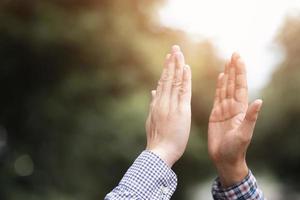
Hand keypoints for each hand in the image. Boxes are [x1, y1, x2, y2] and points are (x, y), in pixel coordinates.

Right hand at [145, 45, 191, 166]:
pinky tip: (186, 68)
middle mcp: (162, 101)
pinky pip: (183, 91)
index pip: (162, 83)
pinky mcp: (181, 111)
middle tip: (175, 48)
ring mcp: (171, 105)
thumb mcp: (151, 119)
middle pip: (167, 78)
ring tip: (179, 52)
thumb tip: (153, 91)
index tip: (169, 58)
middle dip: (171, 62)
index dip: (166, 69)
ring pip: (174, 81)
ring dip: (177, 66)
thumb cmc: (157, 139)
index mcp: (157, 104)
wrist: (159, 152)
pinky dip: (184, 79)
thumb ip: (153, 104)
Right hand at [208, 53, 262, 186]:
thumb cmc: (235, 149)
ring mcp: (224, 110)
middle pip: (234, 83)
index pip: (241, 86)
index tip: (238, 58)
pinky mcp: (216, 114)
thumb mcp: (244, 134)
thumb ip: (251, 117)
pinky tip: (220, 77)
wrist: (225, 158)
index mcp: (241, 110)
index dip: (240, 72)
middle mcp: (233, 107)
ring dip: (228, 74)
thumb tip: (259, 101)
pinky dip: (219, 86)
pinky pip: (218, 96)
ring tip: (228, 62)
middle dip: (235, 68)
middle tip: (234, 53)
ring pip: (226, 88)